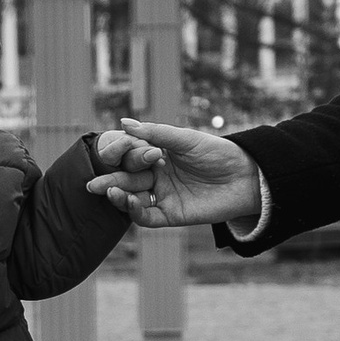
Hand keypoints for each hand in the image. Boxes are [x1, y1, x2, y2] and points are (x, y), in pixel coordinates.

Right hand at [86, 117, 264, 229]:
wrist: (246, 177)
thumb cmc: (217, 152)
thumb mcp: (185, 139)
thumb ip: (155, 133)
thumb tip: (123, 122)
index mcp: (156, 156)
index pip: (129, 158)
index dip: (116, 158)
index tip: (106, 154)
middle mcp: (156, 177)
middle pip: (127, 180)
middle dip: (109, 182)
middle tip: (93, 183)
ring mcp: (162, 196)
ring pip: (133, 199)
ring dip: (119, 197)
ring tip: (109, 191)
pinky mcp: (171, 215)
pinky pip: (148, 217)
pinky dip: (136, 212)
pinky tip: (129, 203)